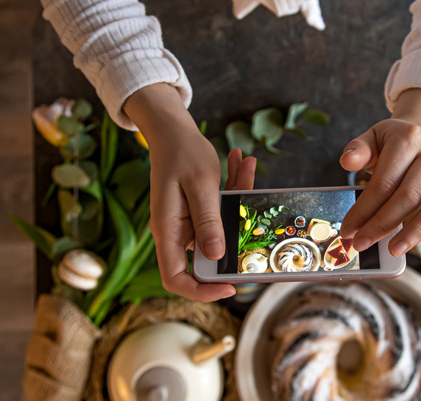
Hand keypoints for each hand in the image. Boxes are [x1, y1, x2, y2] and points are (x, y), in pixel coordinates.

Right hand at [125, 83, 255, 301]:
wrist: (172, 129)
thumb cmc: (181, 152)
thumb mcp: (199, 184)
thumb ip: (208, 220)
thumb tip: (216, 256)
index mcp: (168, 230)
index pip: (176, 278)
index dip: (201, 291)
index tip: (230, 287)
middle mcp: (177, 231)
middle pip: (207, 255)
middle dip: (235, 237)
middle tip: (251, 209)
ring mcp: (189, 222)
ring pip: (222, 228)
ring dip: (238, 201)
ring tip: (245, 165)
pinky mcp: (201, 211)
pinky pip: (222, 210)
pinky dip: (235, 190)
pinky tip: (242, 162)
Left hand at [339, 89, 420, 256]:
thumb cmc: (393, 142)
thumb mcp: (372, 138)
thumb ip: (359, 150)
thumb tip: (347, 161)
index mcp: (408, 138)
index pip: (384, 181)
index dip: (364, 209)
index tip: (348, 230)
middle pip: (409, 196)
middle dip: (382, 224)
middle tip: (361, 243)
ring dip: (416, 232)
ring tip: (394, 250)